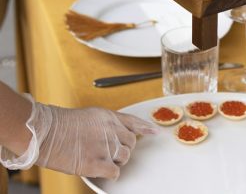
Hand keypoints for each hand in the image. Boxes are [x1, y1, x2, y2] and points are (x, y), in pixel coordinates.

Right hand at [34, 103, 157, 178]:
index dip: (145, 128)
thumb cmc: (63, 124)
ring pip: (124, 158)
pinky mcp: (97, 163)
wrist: (48, 132)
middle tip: (109, 151)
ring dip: (116, 161)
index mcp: (109, 116)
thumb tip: (116, 133)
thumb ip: (106, 123)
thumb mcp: (90, 115)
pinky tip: (101, 170)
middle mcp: (111, 129)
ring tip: (101, 158)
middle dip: (123, 148)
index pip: (133, 122)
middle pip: (130, 143)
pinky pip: (115, 172)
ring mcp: (105, 146)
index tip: (154, 132)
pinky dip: (111, 174)